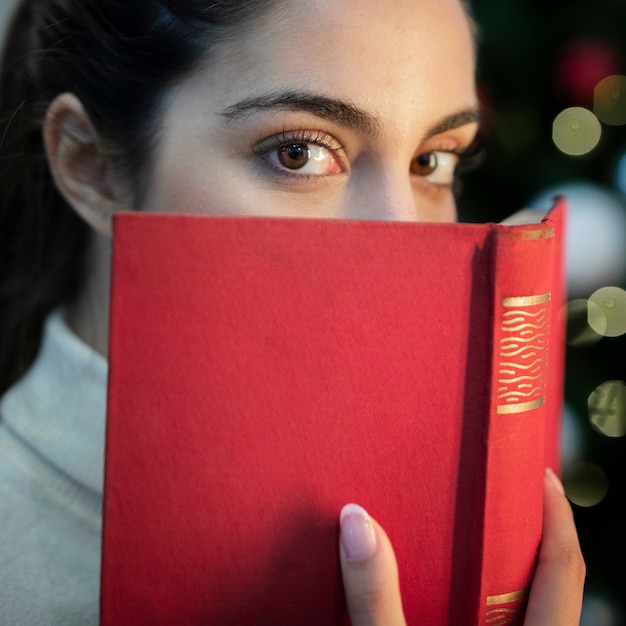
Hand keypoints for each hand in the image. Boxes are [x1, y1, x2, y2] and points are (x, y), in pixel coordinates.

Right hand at [339, 468, 584, 625]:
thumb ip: (377, 596)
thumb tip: (357, 522)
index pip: (561, 569)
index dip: (558, 518)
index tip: (541, 474)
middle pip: (547, 584)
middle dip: (527, 536)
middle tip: (498, 496)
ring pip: (520, 609)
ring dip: (499, 572)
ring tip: (467, 535)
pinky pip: (491, 623)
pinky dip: (473, 598)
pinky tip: (440, 588)